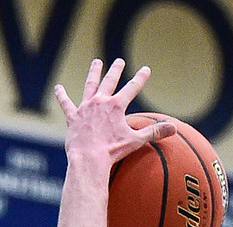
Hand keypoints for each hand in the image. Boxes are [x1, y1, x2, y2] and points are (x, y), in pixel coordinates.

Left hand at [54, 58, 173, 166]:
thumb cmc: (112, 152)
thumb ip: (154, 132)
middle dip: (116, 70)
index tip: (146, 69)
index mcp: (116, 106)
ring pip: (90, 85)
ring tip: (96, 63)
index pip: (132, 88)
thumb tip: (174, 128)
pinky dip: (61, 95)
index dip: (141, 78)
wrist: (89, 160)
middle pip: (110, 81)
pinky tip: (57, 88)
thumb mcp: (136, 141)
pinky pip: (66, 103)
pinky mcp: (73, 117)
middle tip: (119, 61)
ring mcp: (85, 108)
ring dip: (94, 73)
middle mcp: (101, 102)